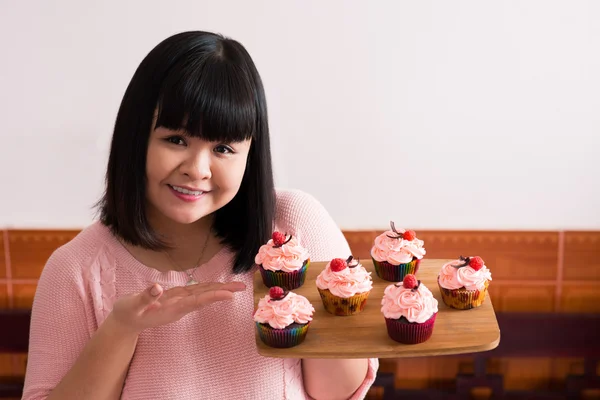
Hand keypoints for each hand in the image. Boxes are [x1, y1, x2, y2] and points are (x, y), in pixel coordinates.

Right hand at [109, 281, 245, 333]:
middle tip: (242, 287)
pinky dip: (207, 288)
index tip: (229, 295)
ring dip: (219, 290)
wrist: (125, 322)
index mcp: (171, 309)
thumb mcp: (132, 305)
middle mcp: (179, 307)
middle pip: (205, 298)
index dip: (213, 297)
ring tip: (235, 286)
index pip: (196, 302)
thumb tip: (156, 287)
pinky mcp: (176, 299)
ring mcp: (179, 303)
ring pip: (202, 295)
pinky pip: (195, 293)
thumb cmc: (127, 313)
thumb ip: (144, 297)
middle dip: (223, 292)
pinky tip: (216, 286)